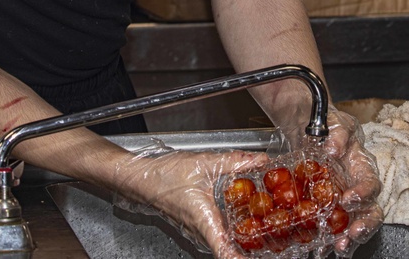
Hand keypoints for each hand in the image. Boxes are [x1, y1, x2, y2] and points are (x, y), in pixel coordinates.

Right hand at [113, 144, 269, 258]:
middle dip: (244, 251)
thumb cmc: (165, 174)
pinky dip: (227, 232)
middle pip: (224, 249)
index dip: (238, 258)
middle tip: (268, 247)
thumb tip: (260, 160)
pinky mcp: (191, 221)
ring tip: (259, 238)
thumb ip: (235, 162)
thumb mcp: (206, 163)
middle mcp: (198, 228)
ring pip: (218, 241)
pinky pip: (212, 232)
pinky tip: (239, 222)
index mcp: (204, 219)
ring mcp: (193, 227)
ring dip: (236, 242)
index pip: (223, 249)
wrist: (140, 177)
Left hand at [309, 109, 383, 257]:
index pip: (371, 184)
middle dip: (365, 226)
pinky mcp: (331, 209)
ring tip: (339, 247)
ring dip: (350, 240)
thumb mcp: (336, 123)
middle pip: (371, 212)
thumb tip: (334, 149)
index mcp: (363, 168)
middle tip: (352, 233)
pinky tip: (321, 249)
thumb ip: (338, 134)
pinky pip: (336, 230)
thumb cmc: (329, 127)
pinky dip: (330, 242)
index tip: (348, 199)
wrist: (311, 132)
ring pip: (356, 225)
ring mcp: (346, 202)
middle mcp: (359, 188)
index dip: (363, 194)